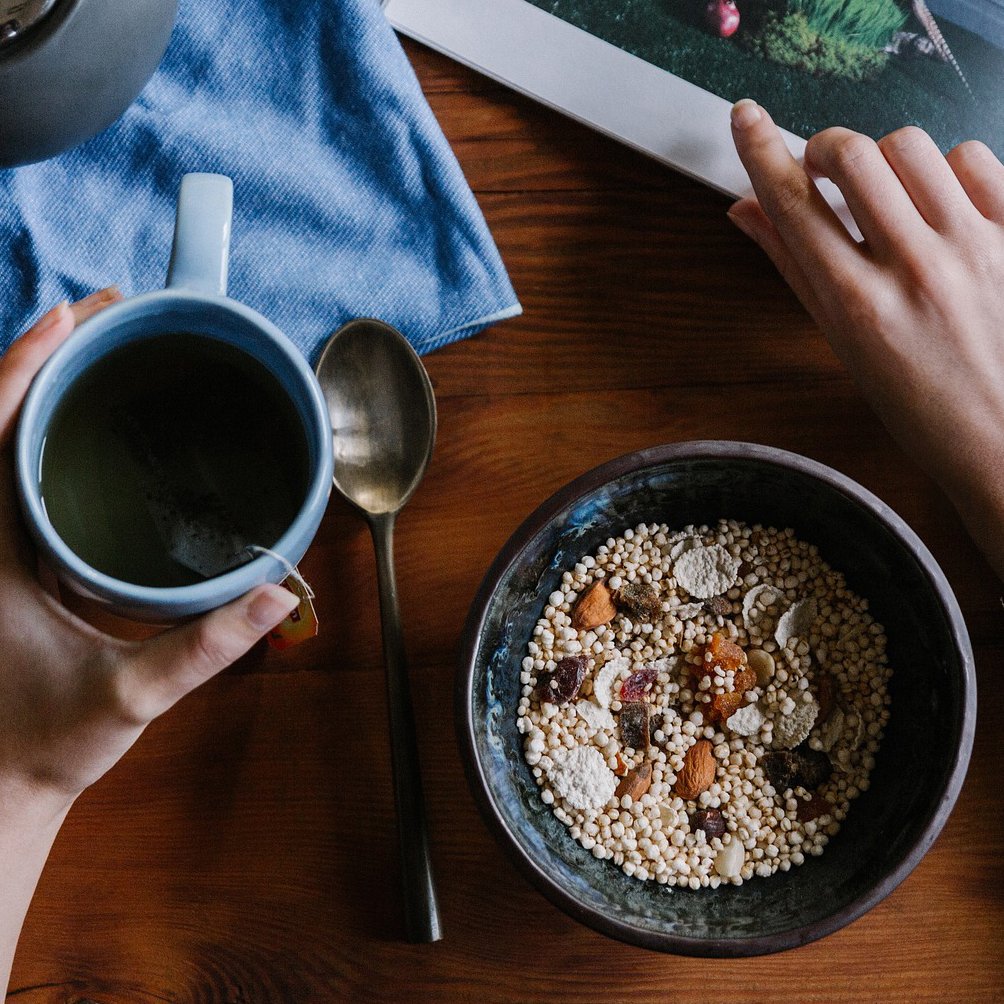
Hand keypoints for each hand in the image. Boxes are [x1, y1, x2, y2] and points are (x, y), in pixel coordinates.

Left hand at [0, 291, 299, 807]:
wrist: (0, 784)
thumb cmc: (46, 742)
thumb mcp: (129, 696)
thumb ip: (204, 646)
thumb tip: (276, 593)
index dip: (23, 366)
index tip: (71, 316)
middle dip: (41, 354)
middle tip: (103, 312)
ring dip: (39, 385)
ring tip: (95, 344)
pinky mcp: (8, 558)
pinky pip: (14, 471)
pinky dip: (41, 428)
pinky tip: (84, 420)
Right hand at [728, 100, 1003, 578]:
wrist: (1003, 440)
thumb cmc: (920, 406)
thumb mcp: (843, 344)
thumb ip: (794, 269)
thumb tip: (749, 212)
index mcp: (858, 305)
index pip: (793, 204)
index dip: (761, 151)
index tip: (747, 119)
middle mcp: (915, 269)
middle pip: (852, 156)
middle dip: (826, 146)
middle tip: (822, 164)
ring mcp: (974, 247)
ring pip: (913, 146)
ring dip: (886, 157)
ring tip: (889, 191)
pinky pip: (974, 157)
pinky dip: (947, 167)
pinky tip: (939, 200)